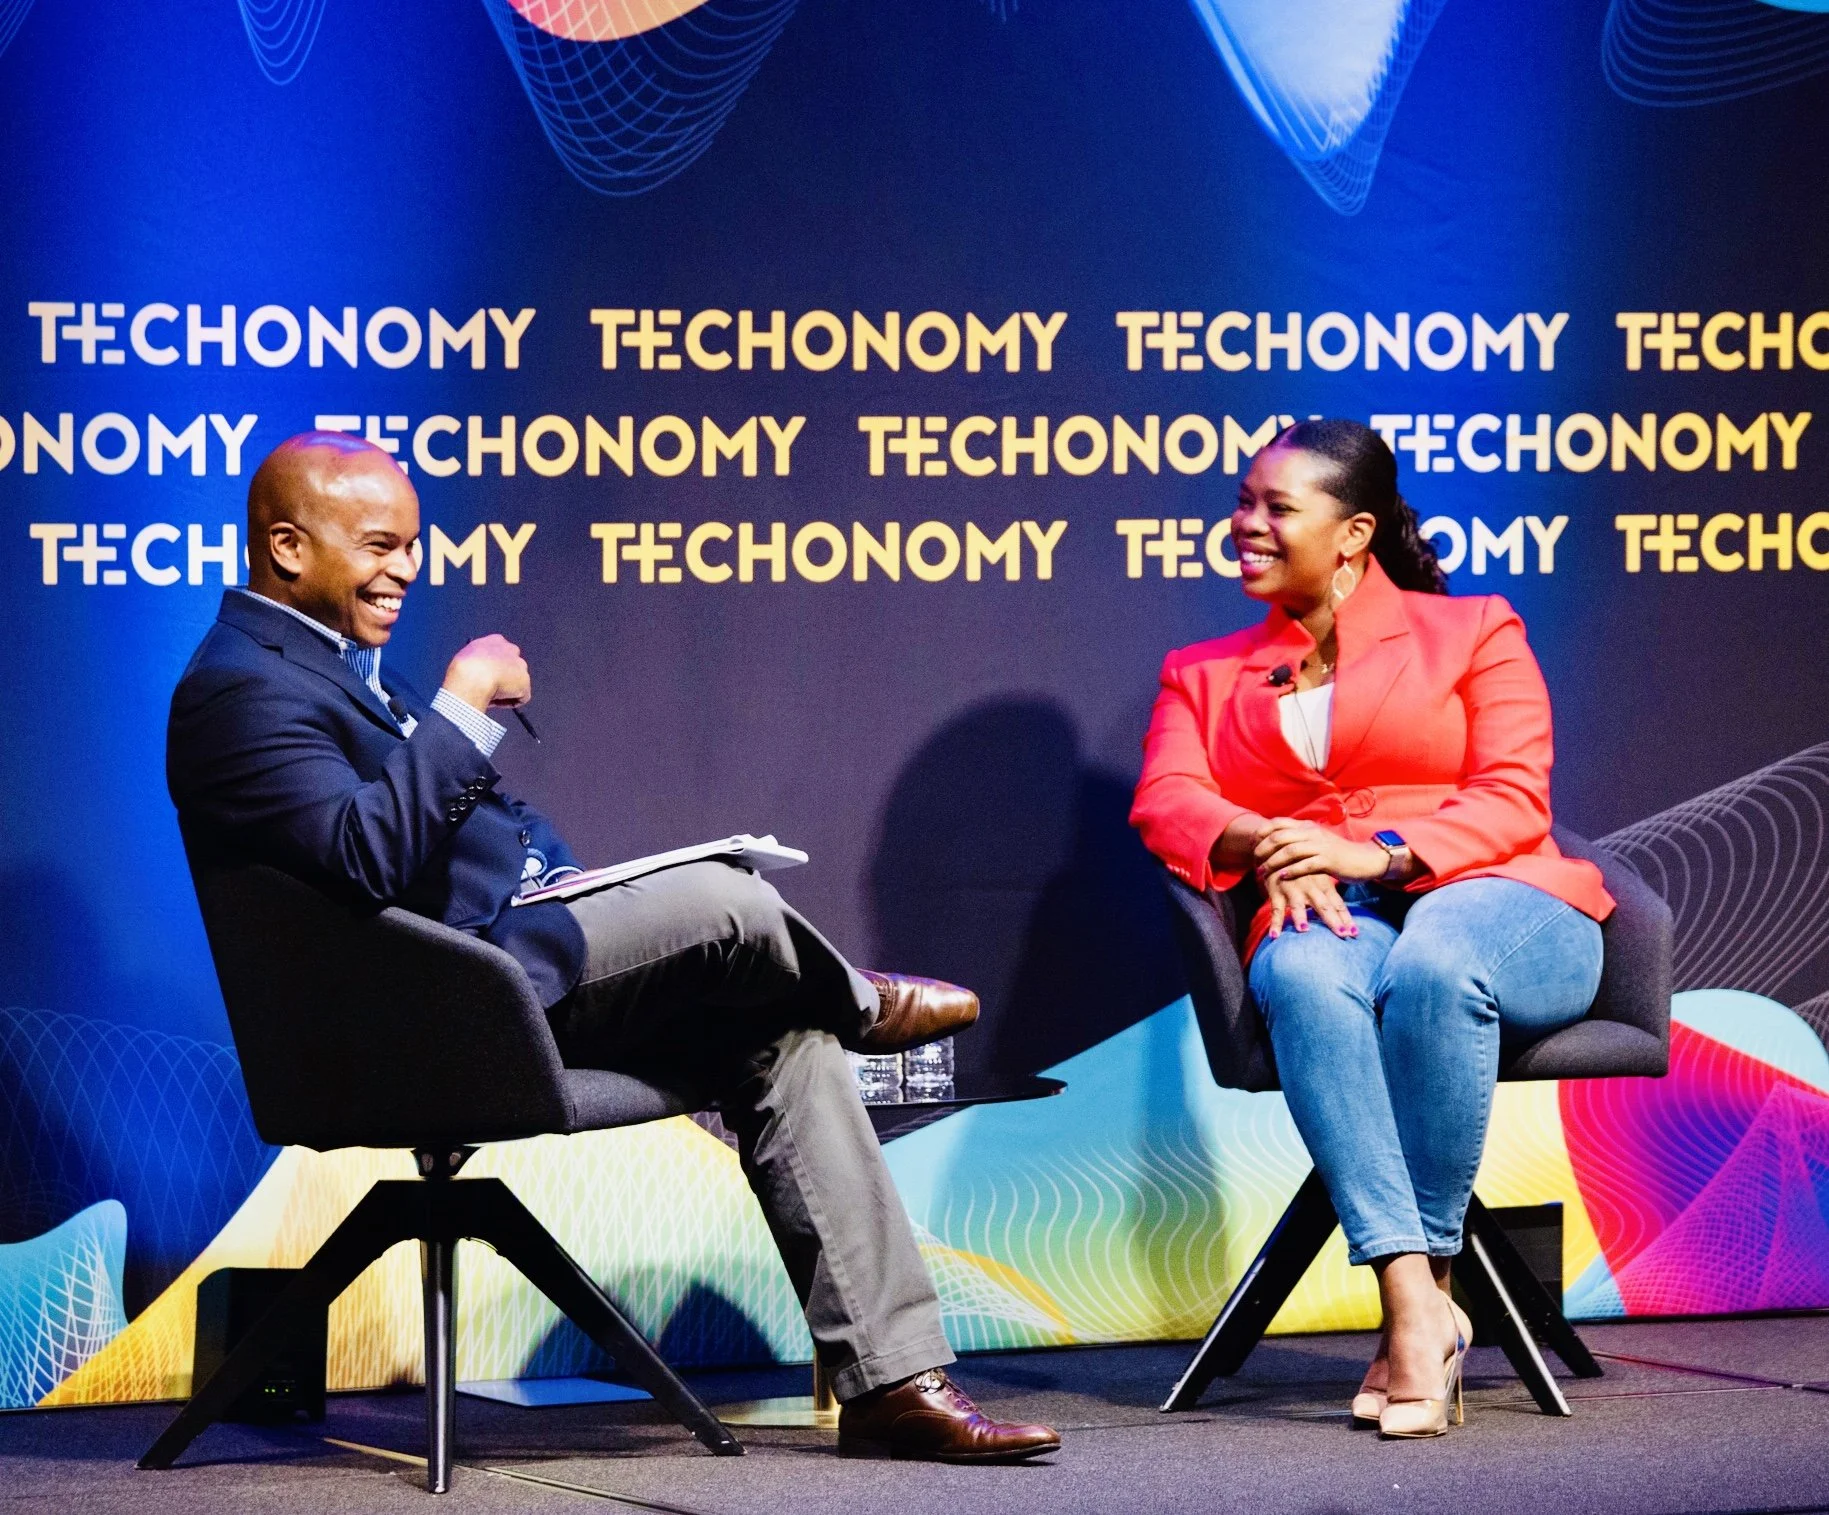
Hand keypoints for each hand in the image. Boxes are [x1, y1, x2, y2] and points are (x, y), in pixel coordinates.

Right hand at [442, 634, 530, 712]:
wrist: (473, 675)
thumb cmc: (464, 667)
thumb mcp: (466, 656)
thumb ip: (477, 661)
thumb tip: (477, 672)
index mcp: (496, 641)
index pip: (500, 653)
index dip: (494, 667)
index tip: (486, 676)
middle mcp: (511, 650)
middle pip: (511, 667)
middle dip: (503, 677)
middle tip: (490, 688)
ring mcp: (520, 666)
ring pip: (515, 682)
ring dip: (505, 690)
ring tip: (489, 695)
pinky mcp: (525, 682)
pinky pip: (519, 697)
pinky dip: (509, 702)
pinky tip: (495, 701)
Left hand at [1254, 819, 1388, 884]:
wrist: (1365, 859)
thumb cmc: (1338, 852)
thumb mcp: (1317, 840)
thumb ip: (1299, 839)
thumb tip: (1276, 842)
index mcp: (1307, 826)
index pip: (1278, 823)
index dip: (1262, 833)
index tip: (1253, 845)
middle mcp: (1312, 832)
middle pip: (1280, 836)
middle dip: (1263, 849)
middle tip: (1254, 860)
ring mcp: (1320, 846)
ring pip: (1290, 850)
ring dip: (1273, 861)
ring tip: (1262, 871)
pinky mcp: (1328, 860)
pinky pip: (1305, 864)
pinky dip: (1291, 870)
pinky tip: (1282, 877)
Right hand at [1265, 872, 1357, 939]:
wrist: (1280, 849)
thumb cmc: (1304, 868)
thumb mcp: (1319, 876)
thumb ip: (1329, 894)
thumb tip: (1344, 913)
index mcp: (1323, 885)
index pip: (1338, 905)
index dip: (1346, 919)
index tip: (1354, 934)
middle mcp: (1310, 888)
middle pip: (1323, 906)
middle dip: (1333, 920)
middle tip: (1342, 934)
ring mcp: (1292, 890)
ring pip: (1297, 905)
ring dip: (1300, 917)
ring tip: (1304, 930)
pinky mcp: (1276, 892)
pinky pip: (1275, 909)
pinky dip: (1274, 922)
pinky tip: (1274, 936)